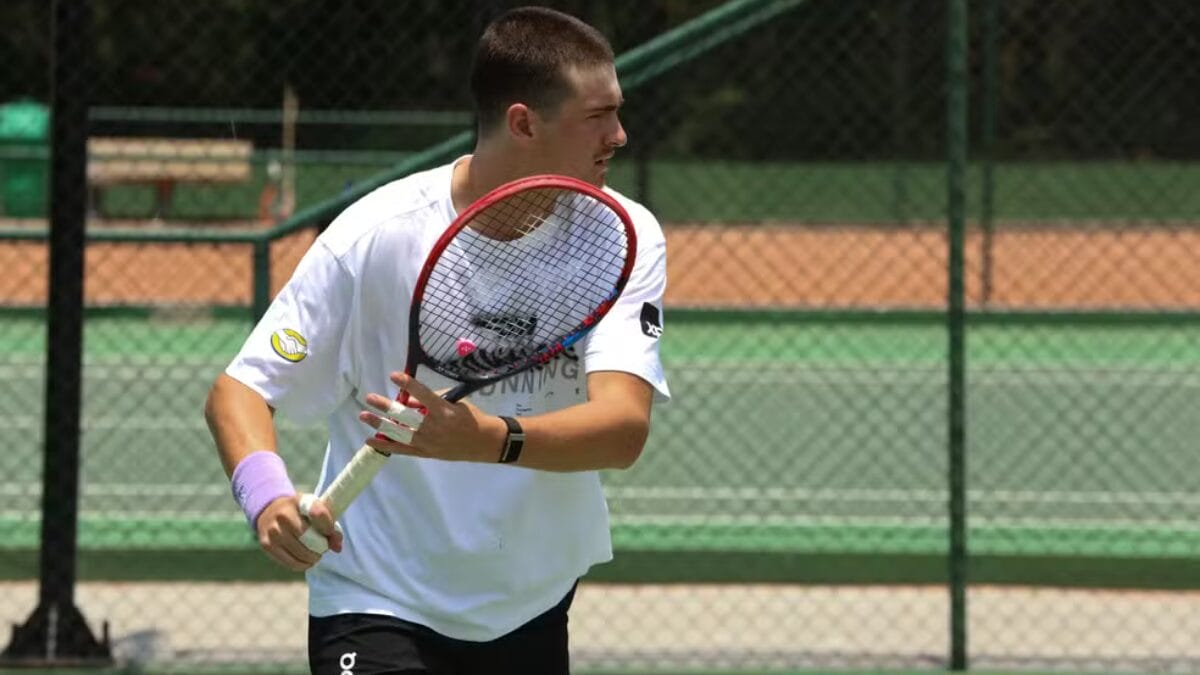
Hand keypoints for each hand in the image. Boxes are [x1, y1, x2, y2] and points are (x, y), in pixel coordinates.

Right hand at [255, 494, 342, 570]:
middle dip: (321, 545)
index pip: (318, 513)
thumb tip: (338, 547)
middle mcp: (283, 514)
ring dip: (314, 557)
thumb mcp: (314, 509)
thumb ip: (329, 524)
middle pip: (309, 537)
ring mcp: (273, 530)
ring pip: (301, 552)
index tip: (332, 533)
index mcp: (299, 501)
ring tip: (316, 554)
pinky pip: (291, 562)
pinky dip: (303, 564)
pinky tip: (307, 560)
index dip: (328, 527)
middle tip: (324, 547)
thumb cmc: (299, 512)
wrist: (269, 511)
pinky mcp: (267, 545)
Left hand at [358, 372, 505, 462]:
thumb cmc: (471, 417)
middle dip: (386, 406)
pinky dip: (385, 445)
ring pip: (398, 433)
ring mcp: (427, 442)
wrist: (483, 443)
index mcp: (444, 411)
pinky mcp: (425, 453)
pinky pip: (401, 450)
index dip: (408, 384)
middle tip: (370, 397)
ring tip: (363, 416)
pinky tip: (370, 439)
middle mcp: (433, 427)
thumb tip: (409, 399)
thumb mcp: (456, 403)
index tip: (394, 375)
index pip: (423, 395)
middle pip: (404, 416)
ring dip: (379, 424)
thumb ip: (432, 400)